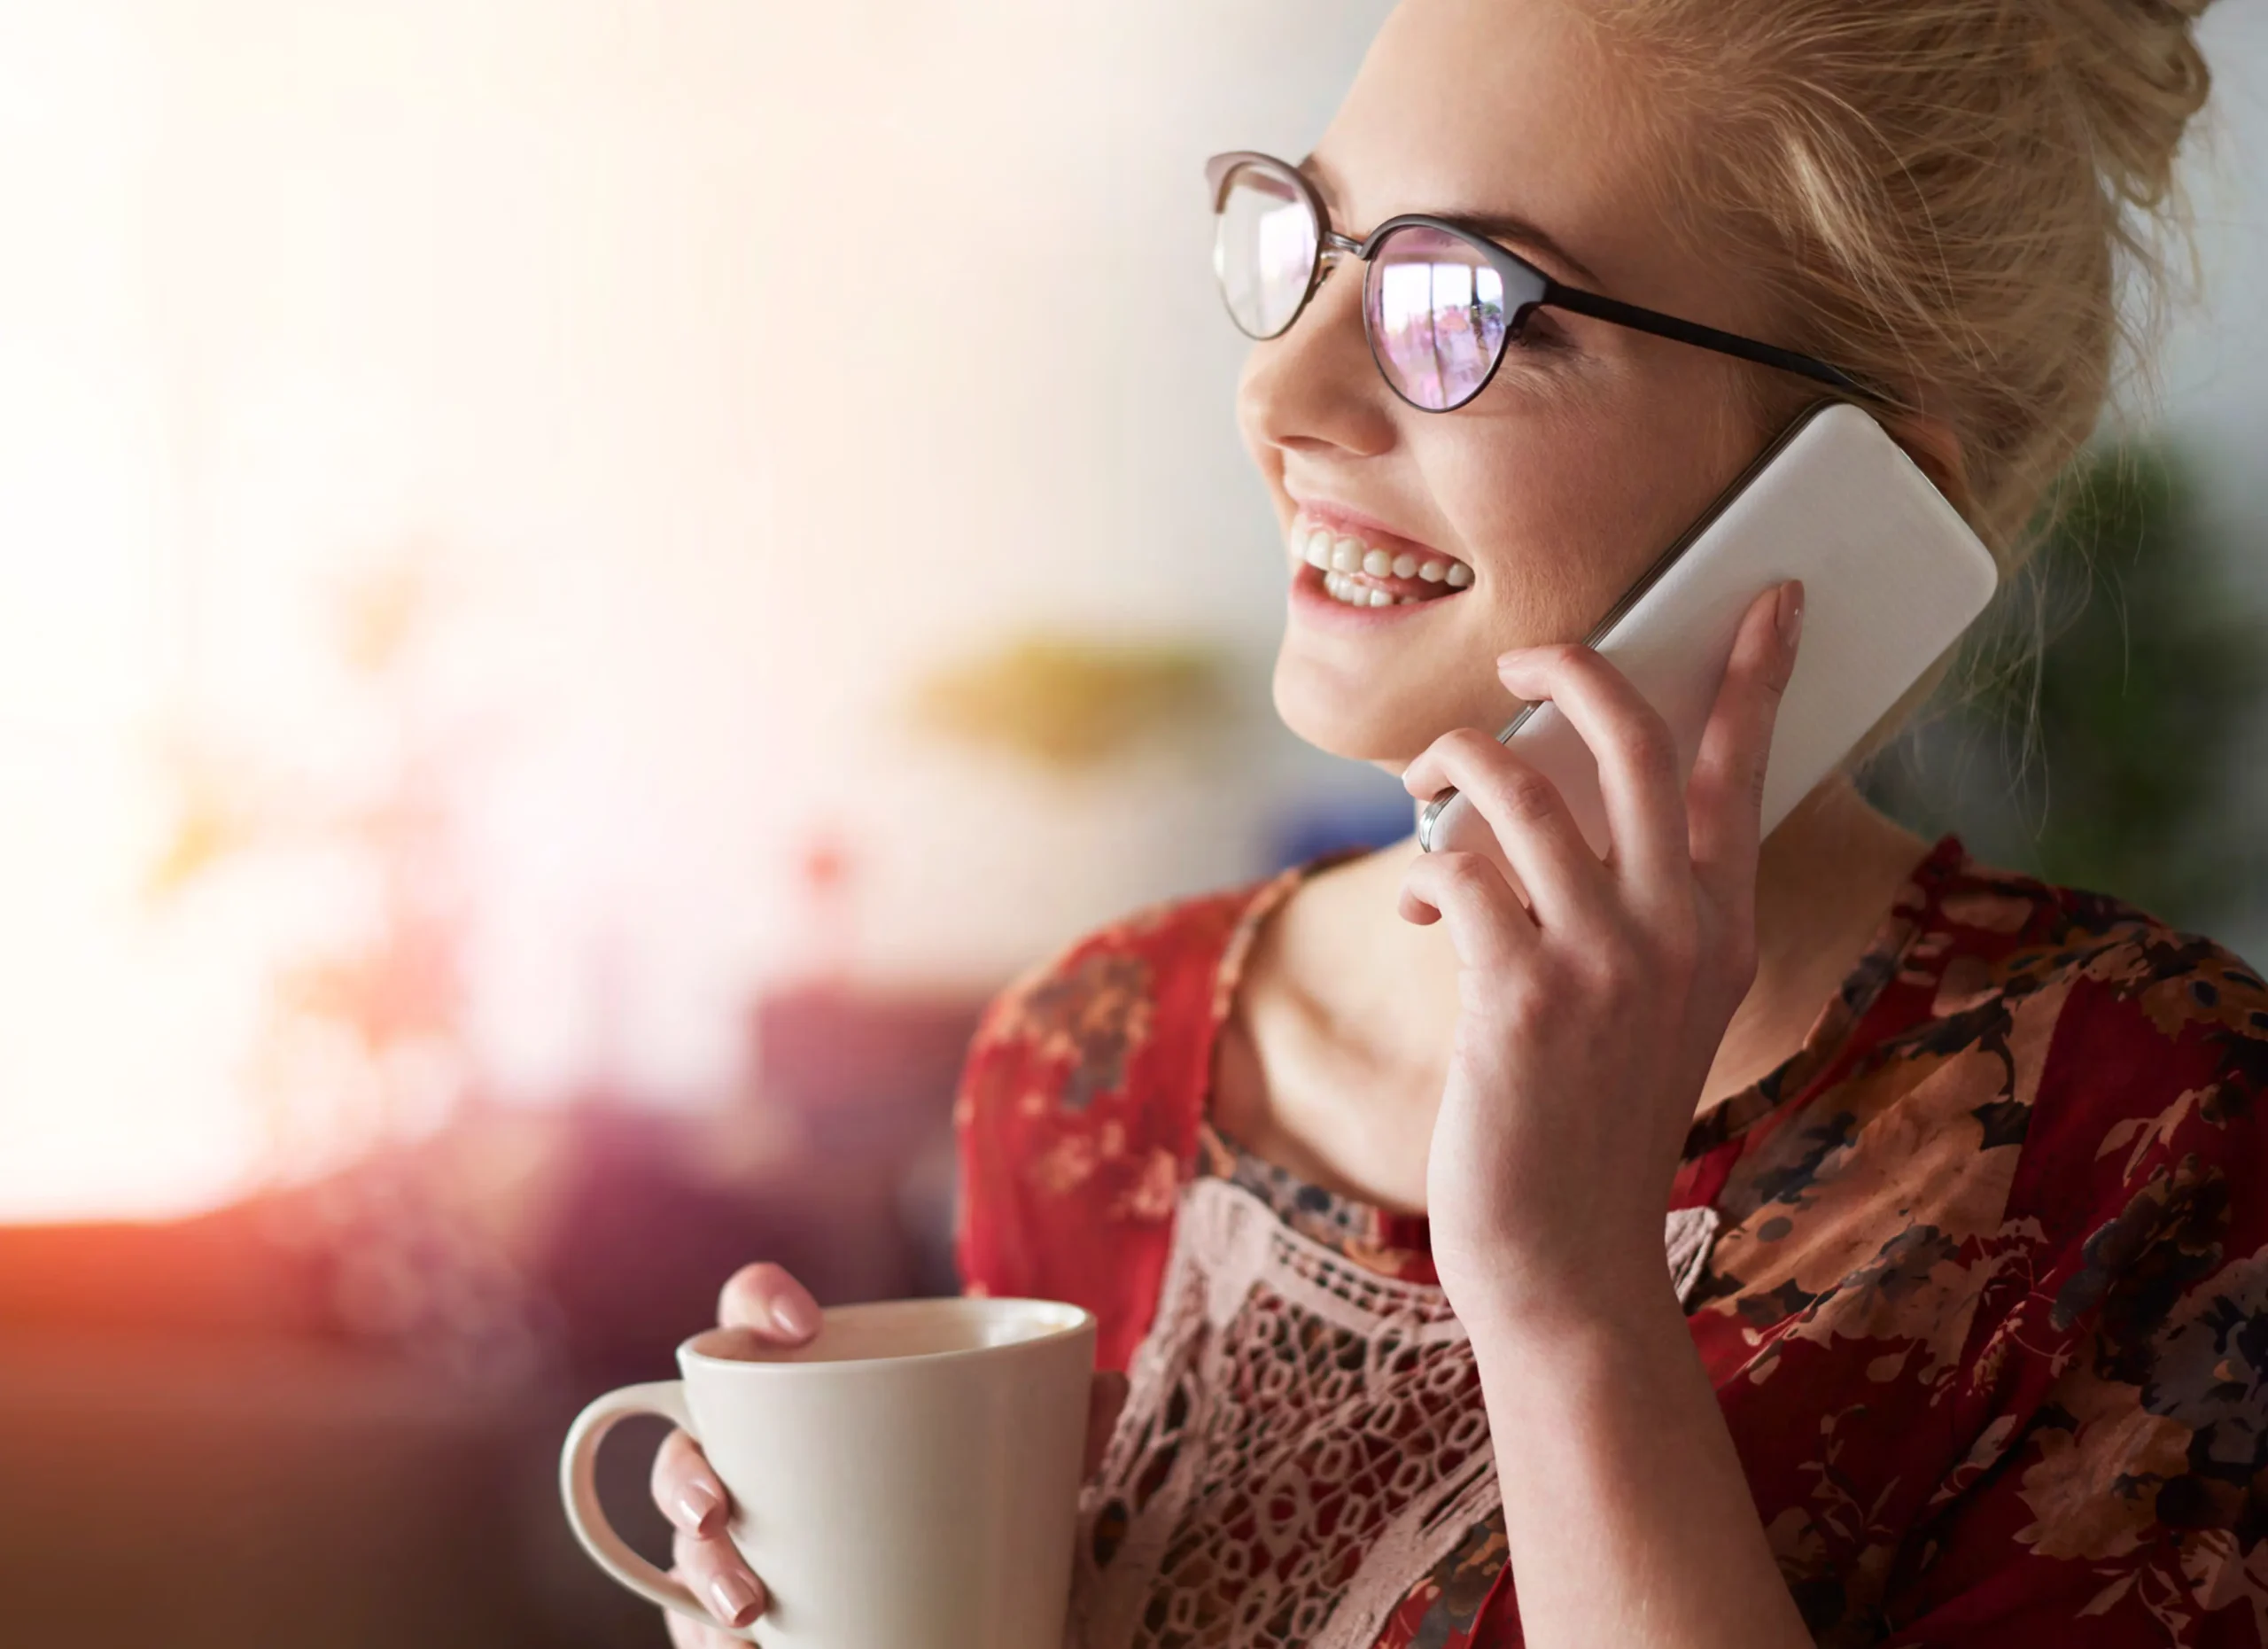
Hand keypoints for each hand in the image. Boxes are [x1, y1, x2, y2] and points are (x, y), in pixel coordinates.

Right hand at [650, 1263, 1131, 1646]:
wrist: (953, 1611)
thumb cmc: (961, 1506)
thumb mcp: (1016, 1468)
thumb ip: (1056, 1425)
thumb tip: (1108, 1383)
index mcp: (808, 1386)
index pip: (750, 1316)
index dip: (757, 1300)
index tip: (800, 1323)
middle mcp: (752, 1454)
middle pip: (686, 1442)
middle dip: (688, 1475)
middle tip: (723, 1509)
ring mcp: (733, 1534)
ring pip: (682, 1540)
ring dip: (701, 1569)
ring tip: (749, 1609)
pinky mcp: (725, 1611)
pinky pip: (690, 1622)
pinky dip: (708, 1638)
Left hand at [1397, 580, 1802, 1331]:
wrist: (1568, 1260)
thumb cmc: (1588, 1128)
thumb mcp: (1646, 1014)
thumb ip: (1619, 913)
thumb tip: (1527, 809)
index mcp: (1723, 931)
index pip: (1742, 772)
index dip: (1754, 675)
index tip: (1770, 597)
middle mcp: (1679, 933)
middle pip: (1635, 739)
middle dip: (1573, 667)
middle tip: (1523, 654)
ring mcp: (1605, 962)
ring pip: (1518, 786)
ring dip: (1454, 762)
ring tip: (1428, 783)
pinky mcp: (1521, 995)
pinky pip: (1458, 865)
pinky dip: (1427, 861)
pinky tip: (1419, 897)